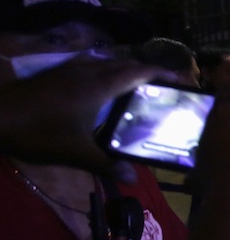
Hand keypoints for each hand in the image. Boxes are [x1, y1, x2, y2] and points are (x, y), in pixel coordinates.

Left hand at [0, 56, 175, 181]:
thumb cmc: (39, 132)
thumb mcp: (75, 152)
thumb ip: (106, 163)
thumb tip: (133, 178)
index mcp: (99, 87)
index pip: (137, 73)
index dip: (160, 73)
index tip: (179, 77)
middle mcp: (88, 72)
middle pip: (125, 64)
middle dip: (148, 70)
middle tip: (164, 83)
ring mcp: (71, 69)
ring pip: (107, 61)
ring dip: (126, 68)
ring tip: (138, 82)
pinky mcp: (57, 72)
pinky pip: (91, 64)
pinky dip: (106, 68)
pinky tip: (102, 80)